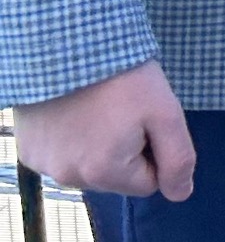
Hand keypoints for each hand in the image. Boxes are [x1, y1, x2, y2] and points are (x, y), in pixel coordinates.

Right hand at [15, 61, 194, 199]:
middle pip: (117, 177)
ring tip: (97, 108)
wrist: (67, 47)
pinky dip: (71, 139)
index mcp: (104, 173)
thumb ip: (178, 158)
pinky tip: (73, 111)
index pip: (148, 183)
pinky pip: (62, 156)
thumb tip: (180, 194)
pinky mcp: (28, 150)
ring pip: (89, 167)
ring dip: (98, 145)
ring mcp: (44, 165)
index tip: (145, 121)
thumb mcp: (165, 113)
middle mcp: (68, 178)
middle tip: (122, 111)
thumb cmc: (123, 78)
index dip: (154, 151)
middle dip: (126, 149)